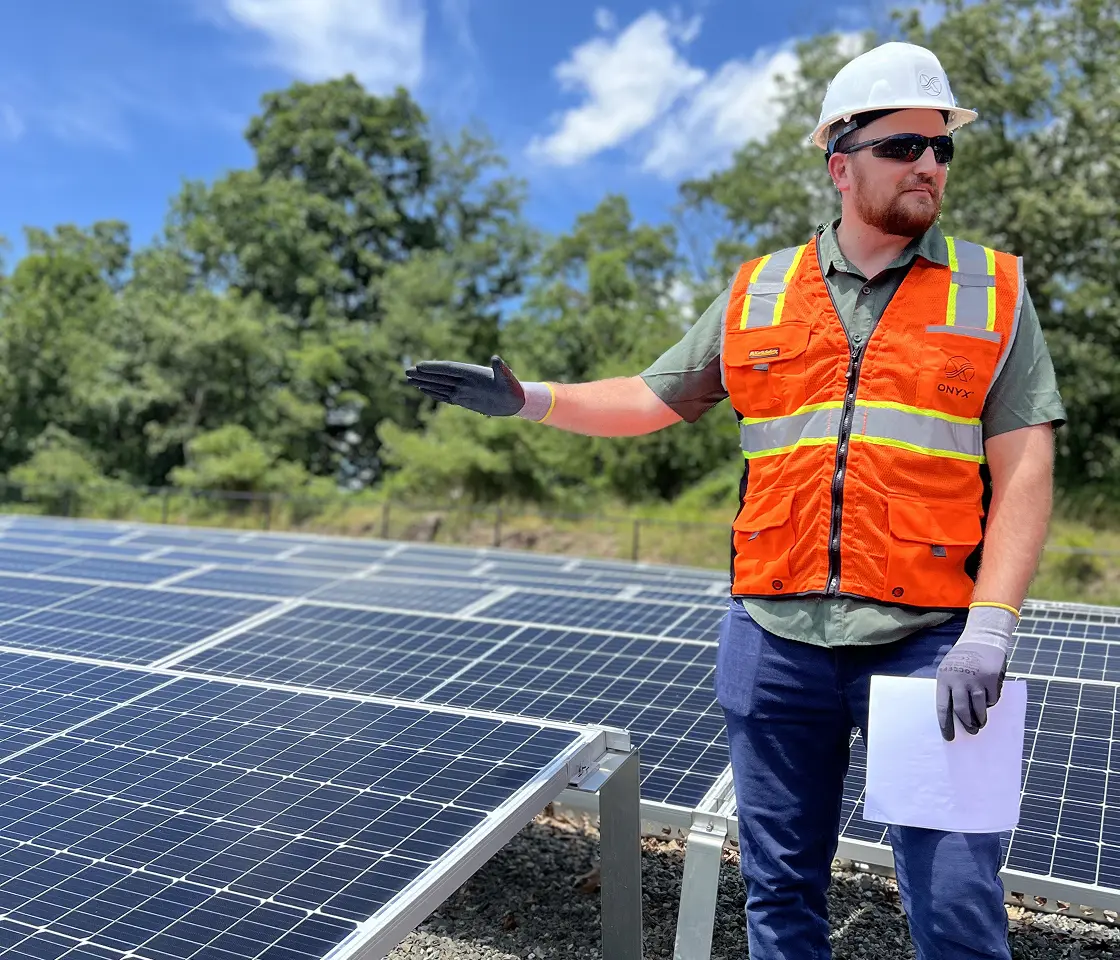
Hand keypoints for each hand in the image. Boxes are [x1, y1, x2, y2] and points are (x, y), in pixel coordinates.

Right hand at [405, 355, 525, 416]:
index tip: (419, 365)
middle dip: (423, 374)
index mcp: (472, 373)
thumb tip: (496, 358)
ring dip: (425, 383)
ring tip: (410, 379)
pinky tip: (425, 390)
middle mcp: (465, 380)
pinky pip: (446, 396)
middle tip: (406, 371)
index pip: (449, 369)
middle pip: (440, 376)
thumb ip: (501, 368)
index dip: (434, 367)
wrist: (516, 400)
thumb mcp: (508, 378)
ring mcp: (464, 389)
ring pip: (440, 386)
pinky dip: (434, 393)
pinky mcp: (465, 399)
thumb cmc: (513, 388)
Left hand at [935, 605, 1015, 740]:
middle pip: (962, 710)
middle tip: (970, 732)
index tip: (949, 737)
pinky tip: (988, 701)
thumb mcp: (948, 669)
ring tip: (980, 723)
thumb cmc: (962, 658)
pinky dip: (991, 703)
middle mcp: (959, 680)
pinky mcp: (992, 679)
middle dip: (967, 725)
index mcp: (944, 678)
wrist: (982, 639)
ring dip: (980, 719)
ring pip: (979, 708)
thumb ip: (949, 688)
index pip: (943, 707)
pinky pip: (992, 699)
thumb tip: (952, 716)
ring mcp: (976, 679)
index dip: (946, 724)